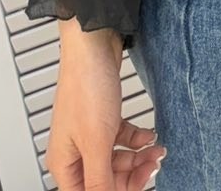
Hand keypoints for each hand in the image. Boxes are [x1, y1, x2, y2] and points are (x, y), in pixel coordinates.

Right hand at [49, 26, 165, 189]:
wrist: (94, 43)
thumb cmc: (86, 86)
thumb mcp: (97, 142)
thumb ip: (100, 179)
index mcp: (64, 163)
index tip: (140, 185)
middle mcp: (74, 150)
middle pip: (104, 179)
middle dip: (131, 176)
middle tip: (153, 167)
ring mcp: (89, 132)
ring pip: (115, 160)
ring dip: (137, 158)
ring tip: (156, 151)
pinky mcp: (102, 117)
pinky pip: (120, 139)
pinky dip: (136, 140)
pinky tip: (148, 136)